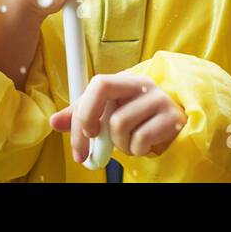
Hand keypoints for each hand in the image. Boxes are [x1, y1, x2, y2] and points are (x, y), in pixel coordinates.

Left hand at [49, 73, 186, 161]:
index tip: (82, 137)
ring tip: (129, 143)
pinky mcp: (172, 118)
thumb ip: (83, 117)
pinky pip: (140, 139)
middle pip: (104, 87)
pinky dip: (137, 150)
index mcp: (124, 80)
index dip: (83, 110)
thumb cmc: (139, 122)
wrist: (176, 131)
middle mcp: (141, 83)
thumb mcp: (110, 117)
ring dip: (119, 144)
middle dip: (89, 120)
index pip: (97, 83)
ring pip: (119, 123)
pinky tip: (144, 146)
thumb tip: (54, 121)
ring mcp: (158, 98)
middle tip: (92, 145)